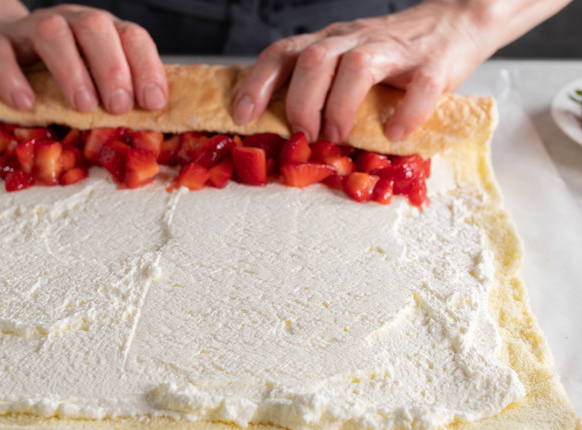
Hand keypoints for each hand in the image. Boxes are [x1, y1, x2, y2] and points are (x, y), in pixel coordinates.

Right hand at [0, 4, 167, 113]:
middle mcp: (70, 21)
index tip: (153, 102)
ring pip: (51, 34)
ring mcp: (30, 28)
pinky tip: (27, 105)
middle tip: (119, 107)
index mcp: (102, 29)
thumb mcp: (90, 80)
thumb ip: (115, 95)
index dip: (146, 67)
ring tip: (83, 106)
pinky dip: (12, 79)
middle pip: (95, 28)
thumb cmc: (55, 73)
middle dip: (112, 69)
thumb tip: (147, 129)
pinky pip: (0, 54)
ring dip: (71, 71)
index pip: (131, 36)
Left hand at [232, 1, 486, 142]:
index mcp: (329, 42)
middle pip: (314, 59)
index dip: (258, 83)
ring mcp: (395, 50)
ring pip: (357, 66)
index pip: (283, 52)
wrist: (455, 22)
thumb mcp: (344, 60)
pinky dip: (406, 114)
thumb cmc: (391, 54)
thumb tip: (281, 131)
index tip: (243, 116)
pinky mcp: (434, 64)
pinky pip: (420, 87)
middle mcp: (355, 40)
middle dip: (300, 102)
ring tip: (337, 137)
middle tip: (303, 136)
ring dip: (340, 107)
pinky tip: (395, 133)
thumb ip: (318, 85)